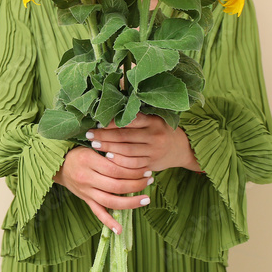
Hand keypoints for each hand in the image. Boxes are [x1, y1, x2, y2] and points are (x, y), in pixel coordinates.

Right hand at [53, 145, 152, 233]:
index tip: (146, 168)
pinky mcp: (85, 200)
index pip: (116, 169)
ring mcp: (85, 191)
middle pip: (116, 185)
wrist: (59, 165)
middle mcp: (86, 177)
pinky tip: (120, 230)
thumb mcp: (91, 146)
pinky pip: (97, 213)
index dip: (133, 170)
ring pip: (110, 201)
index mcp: (88, 160)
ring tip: (146, 199)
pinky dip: (109, 222)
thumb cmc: (79, 152)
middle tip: (150, 179)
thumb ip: (109, 151)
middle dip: (136, 184)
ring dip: (131, 202)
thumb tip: (133, 156)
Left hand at [87, 113, 202, 173]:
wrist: (181, 148)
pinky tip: (108, 157)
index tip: (97, 122)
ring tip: (94, 145)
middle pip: (124, 136)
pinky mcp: (152, 163)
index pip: (129, 120)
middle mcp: (155, 136)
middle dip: (104, 136)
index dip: (111, 122)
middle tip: (89, 135)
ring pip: (127, 151)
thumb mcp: (153, 119)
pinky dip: (119, 161)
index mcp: (154, 121)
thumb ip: (136, 116)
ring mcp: (154, 151)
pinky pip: (133, 164)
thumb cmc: (160, 130)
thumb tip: (111, 107)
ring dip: (108, 148)